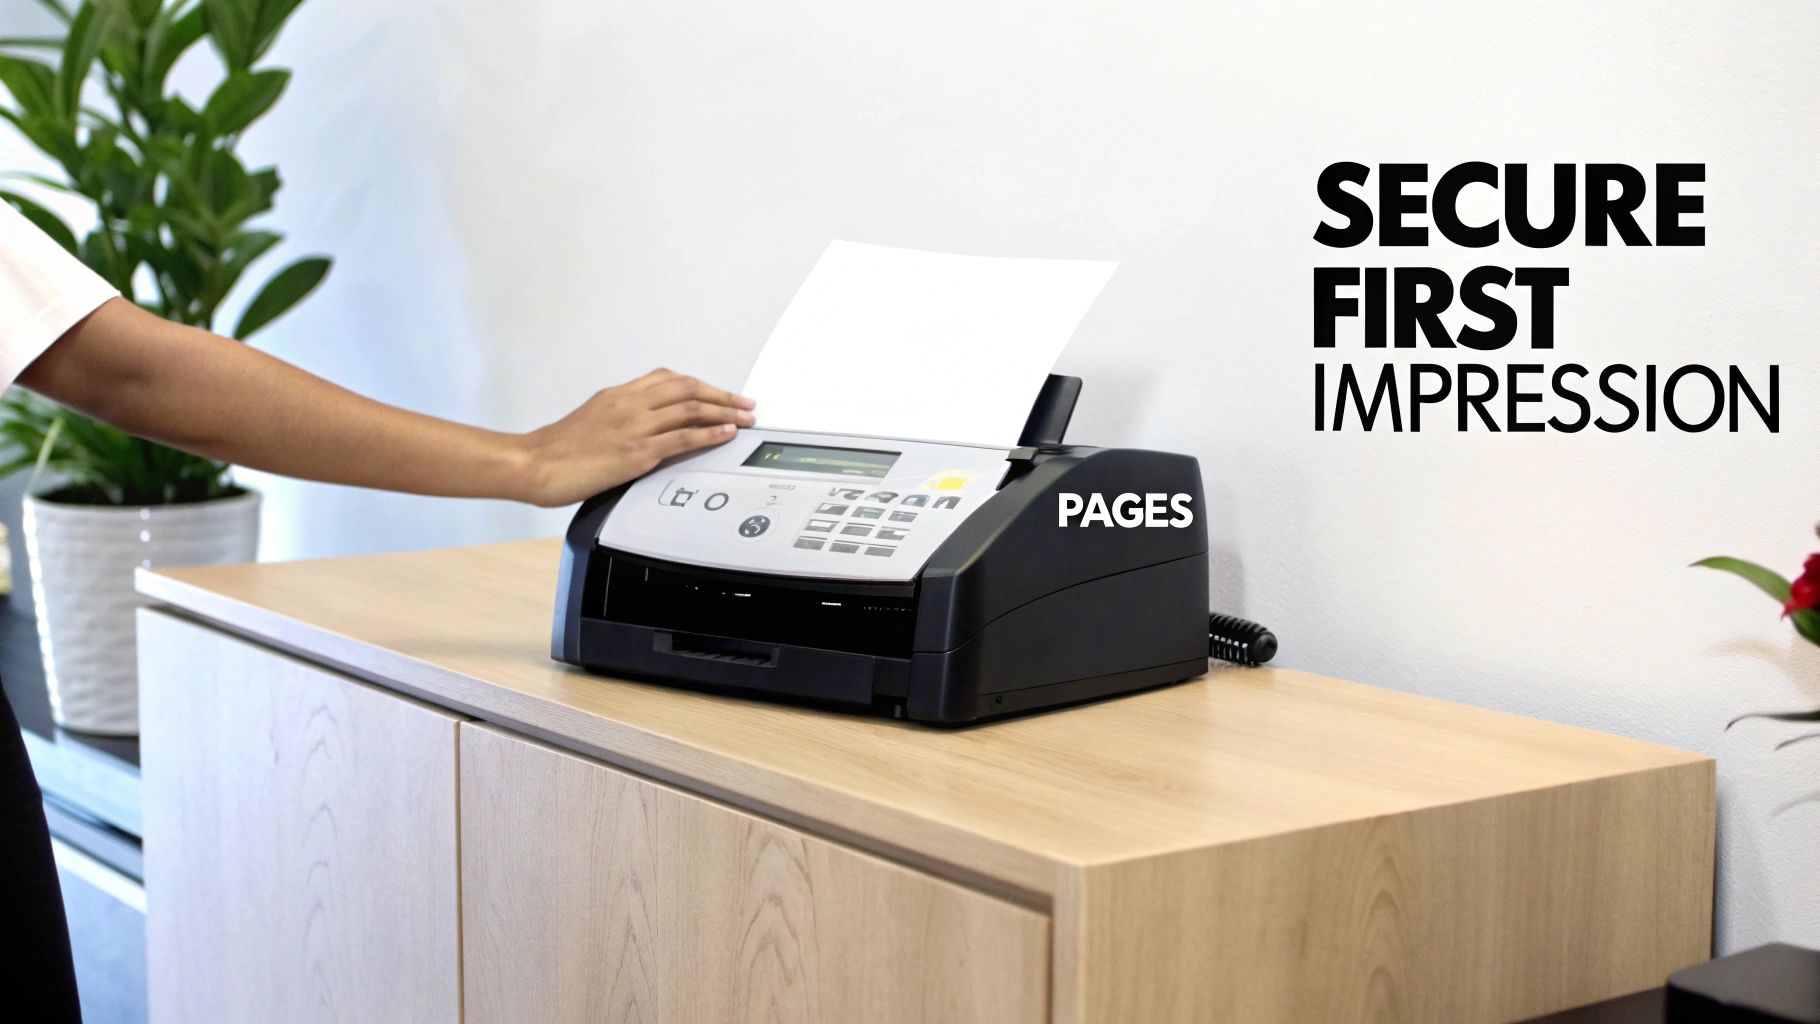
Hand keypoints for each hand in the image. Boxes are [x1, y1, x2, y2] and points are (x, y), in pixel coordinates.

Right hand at [515, 368, 754, 506]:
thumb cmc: (555, 450)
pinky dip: (710, 433)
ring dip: (725, 412)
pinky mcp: (637, 452)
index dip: (699, 385)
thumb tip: (640, 425)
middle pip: (688, 389)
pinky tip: (726, 433)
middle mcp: (630, 404)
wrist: (534, 463)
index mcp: (619, 395)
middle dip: (722, 395)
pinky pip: (682, 438)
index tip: (717, 392)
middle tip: (745, 402)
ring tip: (746, 418)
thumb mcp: (591, 419)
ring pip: (691, 409)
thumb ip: (619, 418)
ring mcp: (635, 427)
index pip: (668, 379)